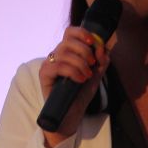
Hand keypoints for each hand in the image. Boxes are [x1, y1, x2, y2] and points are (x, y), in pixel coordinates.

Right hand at [38, 25, 110, 145]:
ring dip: (80, 63)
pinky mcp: (44, 75)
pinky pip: (58, 66)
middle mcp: (57, 55)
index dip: (82, 33)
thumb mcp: (96, 76)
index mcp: (68, 52)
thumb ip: (101, 61)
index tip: (93, 42)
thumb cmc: (80, 95)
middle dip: (84, 50)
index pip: (71, 32)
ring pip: (64, 52)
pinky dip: (72, 71)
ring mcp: (49, 64)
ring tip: (87, 76)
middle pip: (68, 40)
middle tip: (92, 64)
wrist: (71, 115)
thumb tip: (103, 48)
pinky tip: (80, 79)